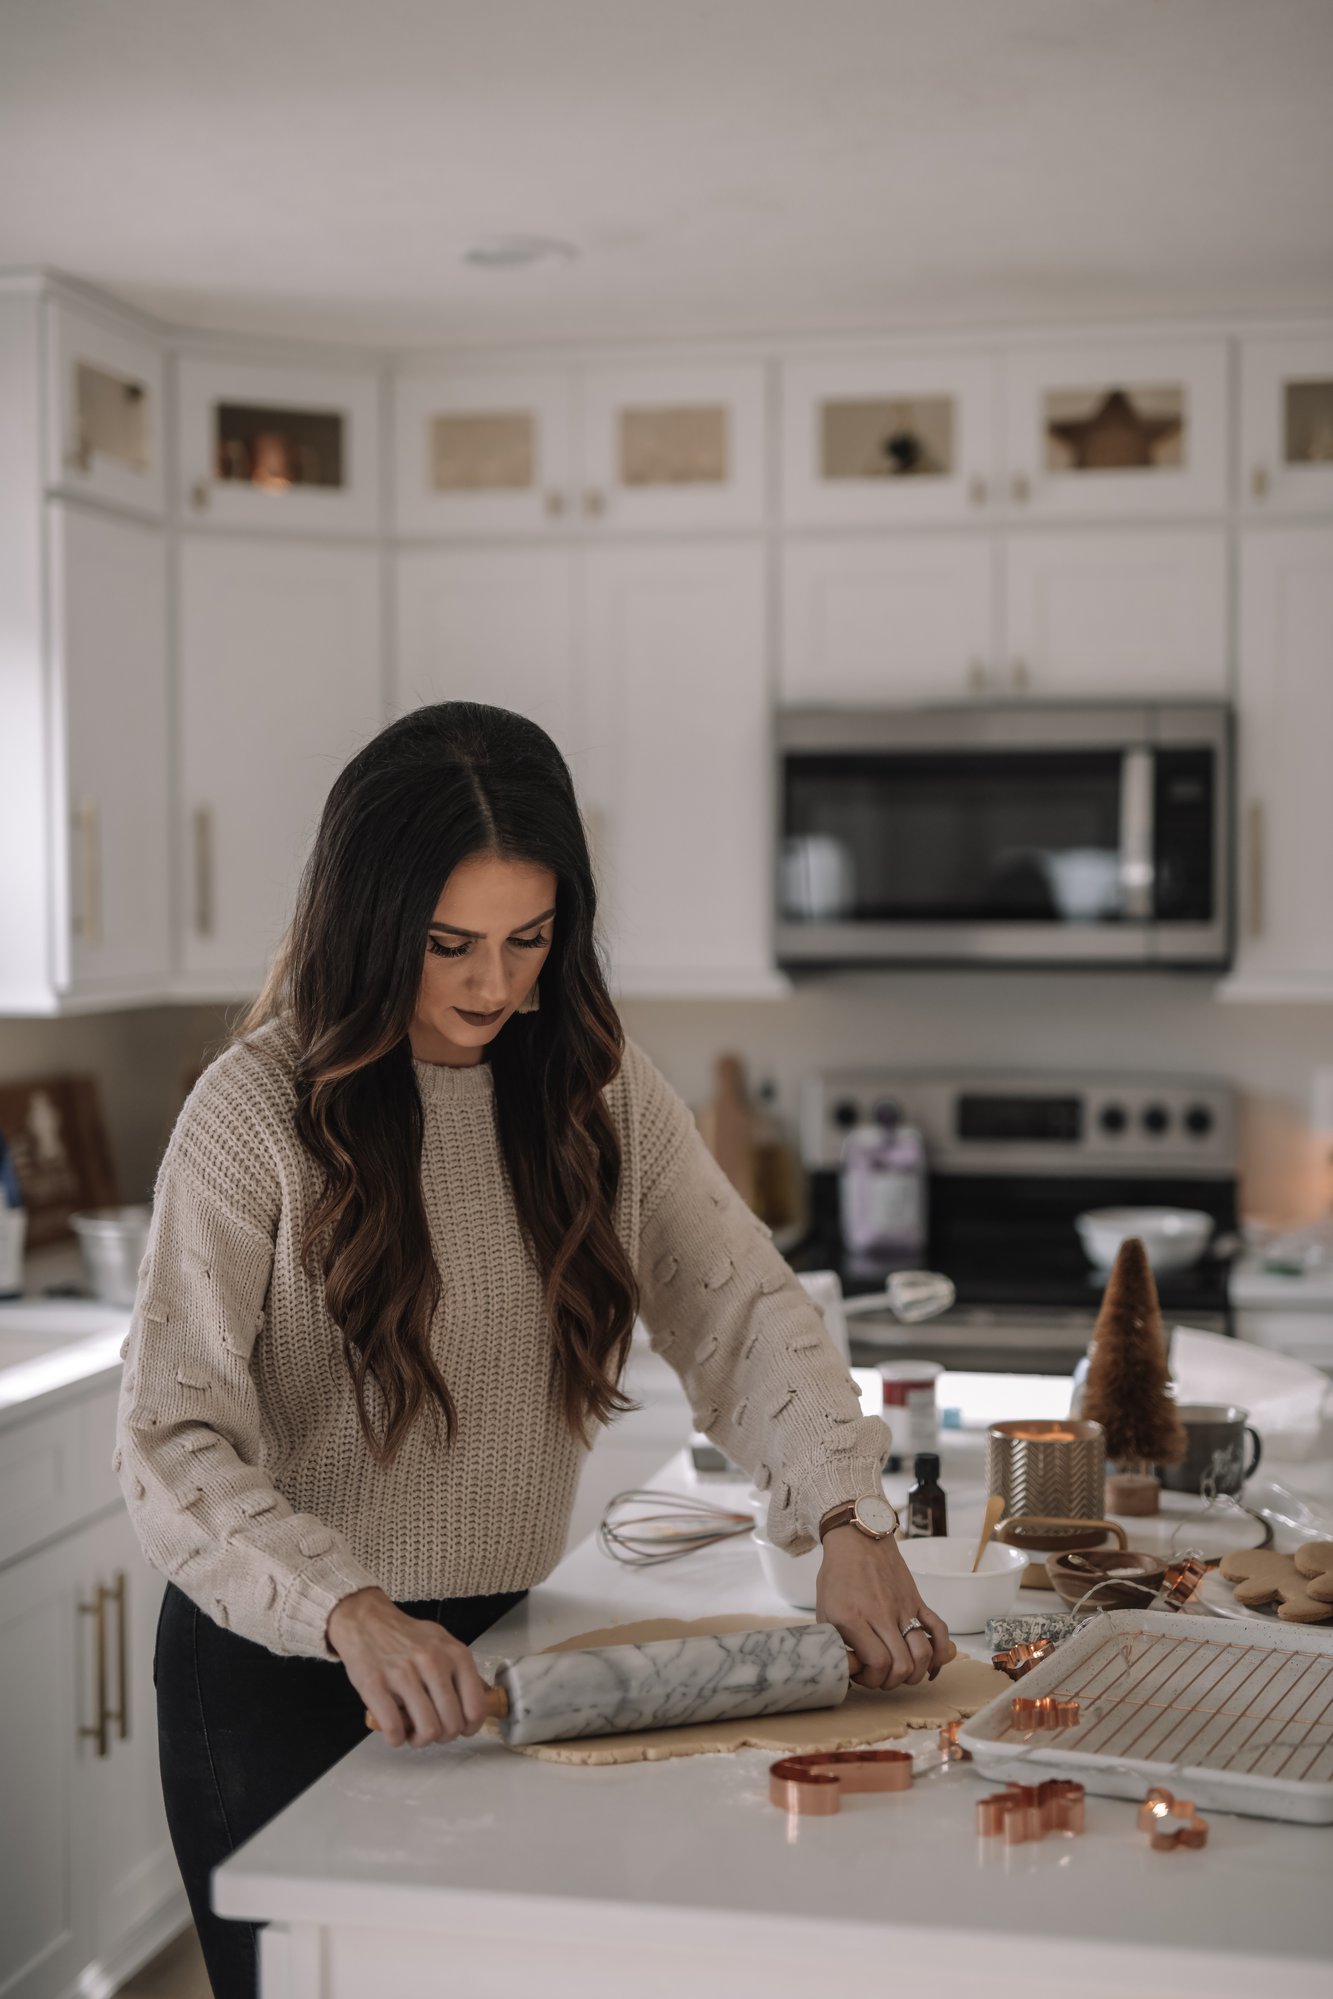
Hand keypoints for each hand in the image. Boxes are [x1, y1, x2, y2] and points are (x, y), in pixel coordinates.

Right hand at [326, 1587, 492, 1748]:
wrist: (366, 1620)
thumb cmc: (406, 1636)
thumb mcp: (443, 1642)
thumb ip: (461, 1670)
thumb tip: (482, 1699)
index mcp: (455, 1654)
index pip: (476, 1708)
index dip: (469, 1728)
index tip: (460, 1730)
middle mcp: (433, 1662)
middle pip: (452, 1724)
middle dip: (443, 1737)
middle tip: (432, 1730)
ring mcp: (403, 1674)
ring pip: (427, 1730)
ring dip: (420, 1741)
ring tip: (413, 1733)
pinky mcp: (375, 1685)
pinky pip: (395, 1729)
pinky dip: (396, 1739)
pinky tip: (395, 1731)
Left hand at [815, 1528, 950, 1691]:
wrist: (858, 1539)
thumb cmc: (838, 1575)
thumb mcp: (824, 1610)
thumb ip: (833, 1641)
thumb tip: (847, 1669)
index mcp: (854, 1617)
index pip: (876, 1662)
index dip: (872, 1679)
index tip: (863, 1676)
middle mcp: (881, 1614)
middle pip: (902, 1665)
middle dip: (893, 1682)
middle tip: (881, 1677)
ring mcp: (903, 1607)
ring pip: (923, 1653)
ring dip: (916, 1673)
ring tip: (903, 1674)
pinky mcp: (917, 1600)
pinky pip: (939, 1630)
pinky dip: (940, 1653)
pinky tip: (930, 1666)